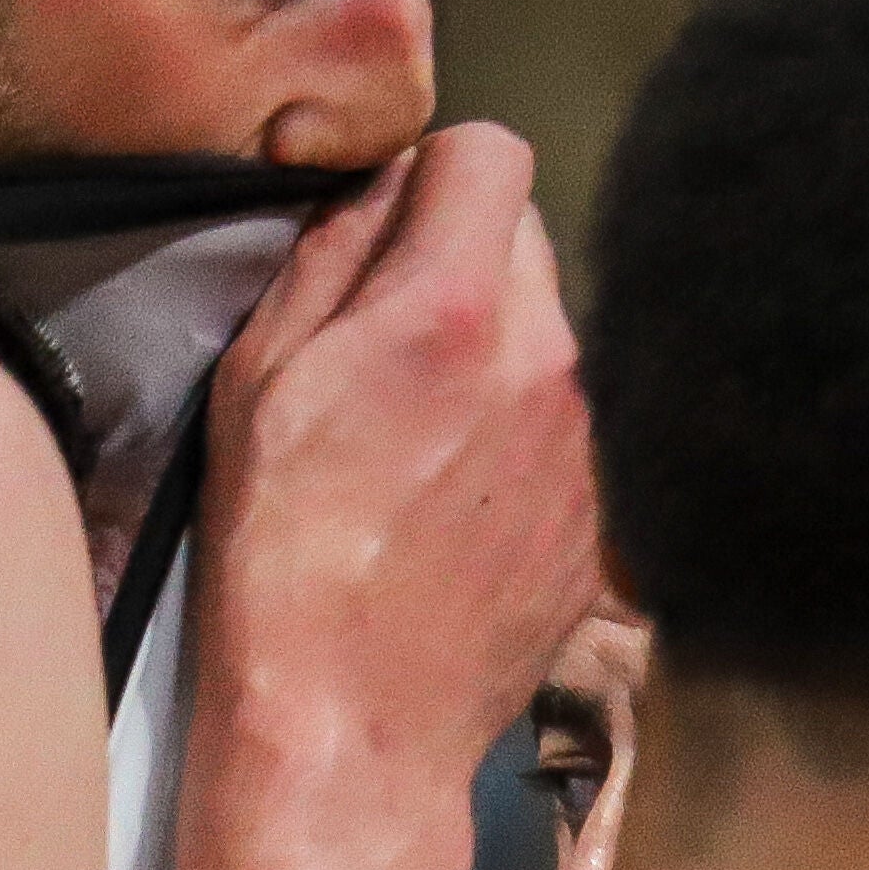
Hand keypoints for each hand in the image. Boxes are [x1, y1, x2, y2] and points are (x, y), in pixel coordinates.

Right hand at [174, 126, 596, 869]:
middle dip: (463, 262)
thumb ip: (333, 258)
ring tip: (416, 432)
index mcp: (455, 315)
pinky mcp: (606, 513)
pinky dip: (522, 435)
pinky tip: (456, 496)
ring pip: (555, 338)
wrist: (358, 713)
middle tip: (390, 334)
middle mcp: (548, 367)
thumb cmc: (285, 552)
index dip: (434, 173)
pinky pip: (572, 427)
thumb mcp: (261, 374)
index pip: (490, 155)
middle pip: (529, 243)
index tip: (394, 220)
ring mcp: (591, 445)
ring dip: (495, 353)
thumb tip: (380, 191)